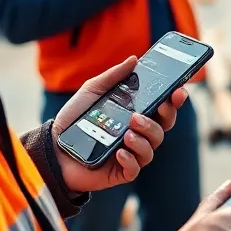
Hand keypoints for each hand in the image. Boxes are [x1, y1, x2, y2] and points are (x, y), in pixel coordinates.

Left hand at [52, 55, 190, 192]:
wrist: (52, 147)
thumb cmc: (74, 119)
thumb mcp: (92, 91)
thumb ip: (113, 76)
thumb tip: (134, 59)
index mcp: (136, 114)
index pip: (163, 107)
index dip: (175, 100)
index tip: (178, 91)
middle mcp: (138, 133)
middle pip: (164, 126)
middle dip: (164, 117)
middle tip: (150, 109)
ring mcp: (131, 153)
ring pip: (153, 146)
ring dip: (144, 137)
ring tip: (128, 131)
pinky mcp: (121, 171)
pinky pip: (136, 168)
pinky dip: (131, 158)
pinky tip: (119, 151)